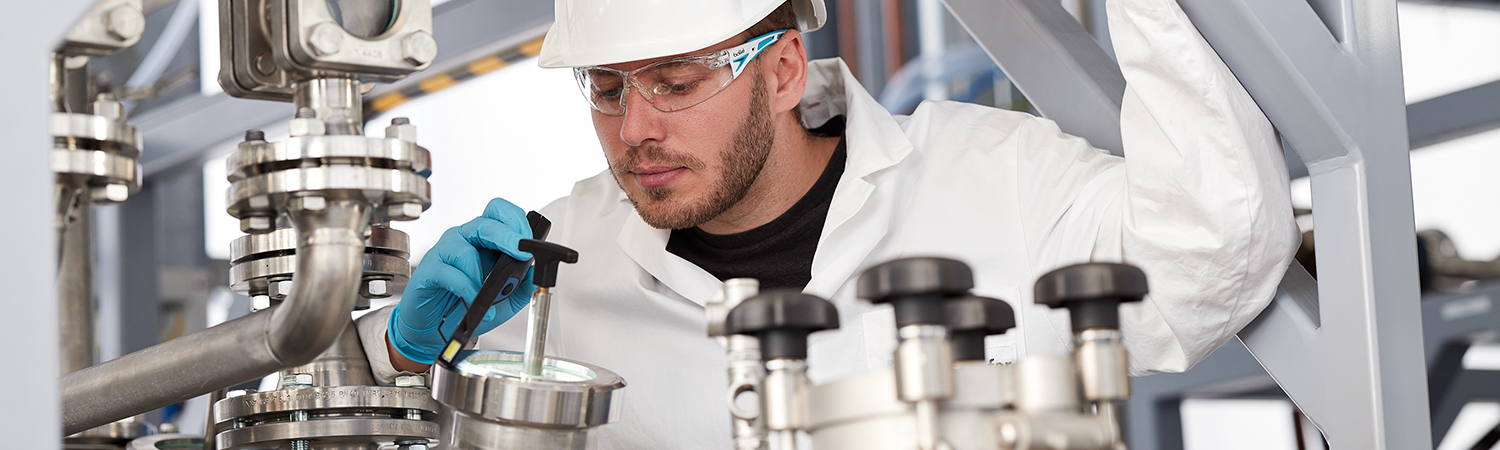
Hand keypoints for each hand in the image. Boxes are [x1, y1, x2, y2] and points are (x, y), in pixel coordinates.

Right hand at [388, 198, 535, 364]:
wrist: (435, 330)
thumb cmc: (467, 307)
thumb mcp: (505, 301)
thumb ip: (523, 286)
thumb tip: (535, 272)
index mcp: (484, 240)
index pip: (500, 214)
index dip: (517, 222)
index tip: (531, 243)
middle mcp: (464, 239)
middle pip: (485, 222)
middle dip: (508, 236)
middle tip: (521, 254)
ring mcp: (444, 252)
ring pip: (465, 248)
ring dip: (482, 275)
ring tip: (491, 298)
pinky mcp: (428, 269)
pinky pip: (449, 272)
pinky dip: (467, 290)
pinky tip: (474, 304)